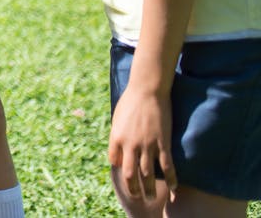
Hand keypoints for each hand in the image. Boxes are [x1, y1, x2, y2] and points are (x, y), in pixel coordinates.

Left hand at [108, 86, 175, 203]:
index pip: (114, 161)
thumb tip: (120, 144)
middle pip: (129, 173)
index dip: (119, 168)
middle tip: (137, 197)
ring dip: (149, 188)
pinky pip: (167, 166)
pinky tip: (172, 189)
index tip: (125, 173)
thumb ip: (119, 133)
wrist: (147, 89)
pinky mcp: (163, 143)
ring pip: (147, 174)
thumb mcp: (118, 118)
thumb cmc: (131, 101)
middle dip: (133, 188)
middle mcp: (130, 144)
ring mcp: (147, 145)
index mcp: (116, 137)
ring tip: (150, 198)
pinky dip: (170, 180)